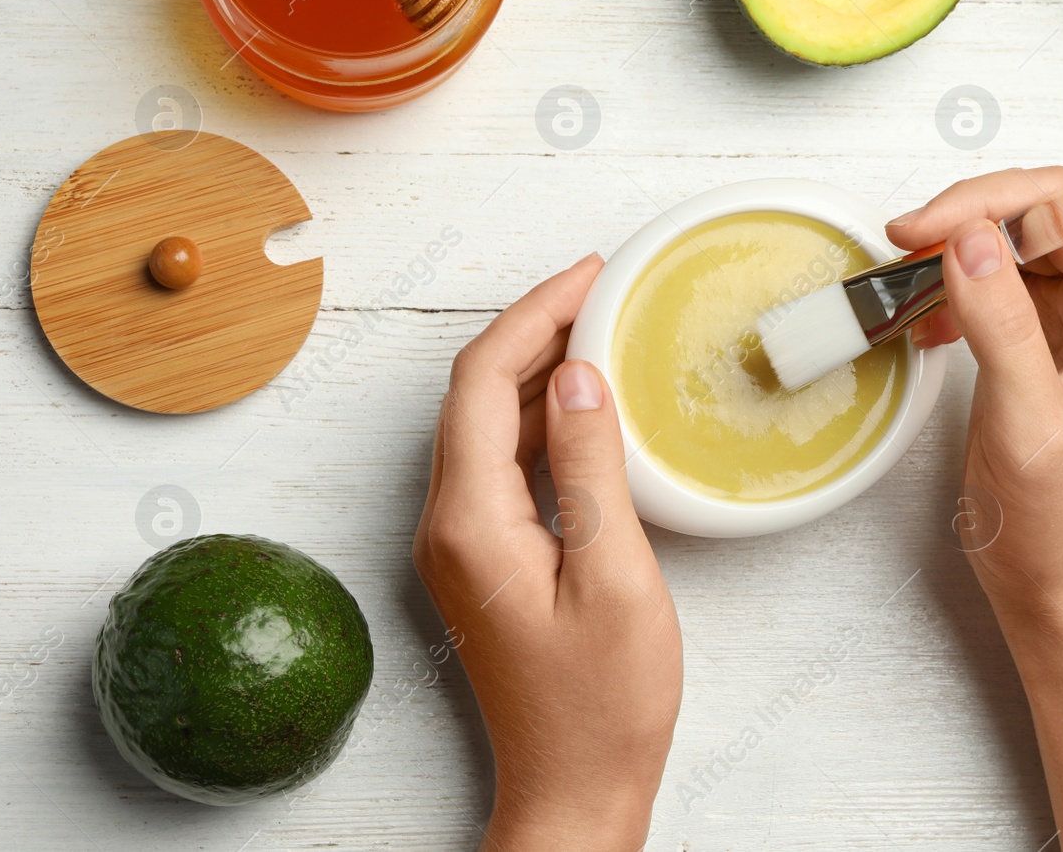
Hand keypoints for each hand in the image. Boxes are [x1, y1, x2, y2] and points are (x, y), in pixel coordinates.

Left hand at [414, 255, 681, 851]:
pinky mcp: (484, 559)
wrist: (574, 788)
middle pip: (475, 394)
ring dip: (536, 369)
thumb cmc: (603, 701)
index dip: (533, 313)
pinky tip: (583, 407)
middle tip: (603, 289)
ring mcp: (461, 543)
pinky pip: (500, 463)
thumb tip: (577, 374)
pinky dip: (538, 419)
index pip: (483, 381)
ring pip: (485, 425)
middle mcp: (447, 524)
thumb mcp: (614, 575)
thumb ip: (590, 467)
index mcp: (470, 521)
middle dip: (534, 329)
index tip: (590, 275)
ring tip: (600, 328)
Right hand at [887, 167, 1062, 620]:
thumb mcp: (1027, 423)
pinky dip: (953, 285)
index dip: (993, 203)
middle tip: (905, 243)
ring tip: (906, 278)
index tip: (927, 230)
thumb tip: (969, 240)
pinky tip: (924, 318)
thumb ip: (1002, 323)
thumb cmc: (1060, 523)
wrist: (1055, 580)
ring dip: (955, 249)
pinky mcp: (1044, 337)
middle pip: (1043, 211)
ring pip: (1015, 240)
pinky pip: (997, 280)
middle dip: (969, 217)